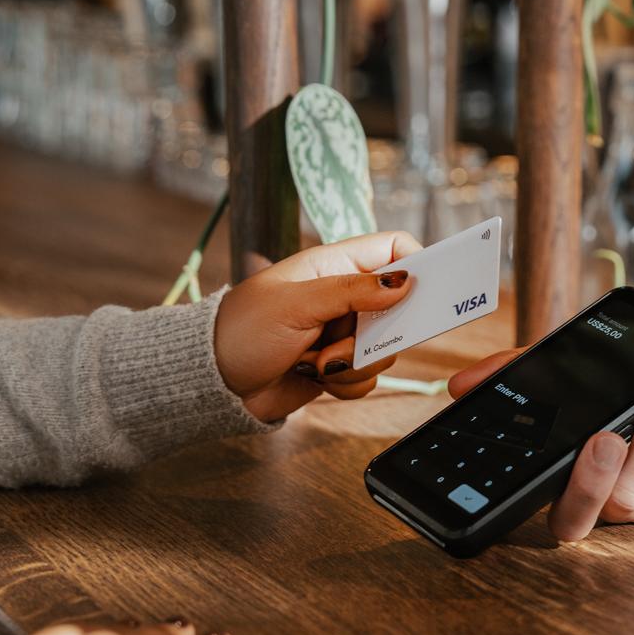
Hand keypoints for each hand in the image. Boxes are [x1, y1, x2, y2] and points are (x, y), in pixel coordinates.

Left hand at [214, 232, 420, 421]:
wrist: (213, 384)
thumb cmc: (243, 331)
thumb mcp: (297, 305)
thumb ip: (352, 292)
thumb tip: (405, 283)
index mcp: (334, 265)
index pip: (394, 250)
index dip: (415, 266)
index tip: (420, 294)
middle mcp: (345, 297)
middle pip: (399, 308)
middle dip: (378, 334)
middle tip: (347, 341)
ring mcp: (344, 333)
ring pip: (386, 349)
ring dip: (354, 363)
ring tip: (315, 362)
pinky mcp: (340, 368)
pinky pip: (370, 378)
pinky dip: (346, 384)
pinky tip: (315, 379)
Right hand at [448, 351, 633, 540]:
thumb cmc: (615, 395)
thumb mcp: (562, 382)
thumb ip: (512, 378)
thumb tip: (459, 385)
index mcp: (562, 483)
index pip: (535, 503)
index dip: (529, 496)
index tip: (533, 457)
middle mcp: (599, 502)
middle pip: (588, 511)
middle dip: (593, 479)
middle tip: (604, 438)